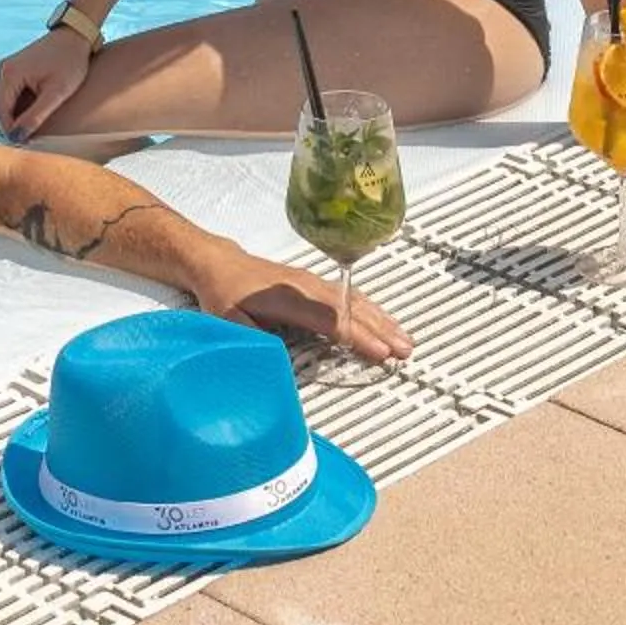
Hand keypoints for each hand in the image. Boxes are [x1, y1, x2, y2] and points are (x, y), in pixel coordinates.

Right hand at [0, 28, 90, 141]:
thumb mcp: (57, 92)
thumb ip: (37, 115)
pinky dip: (2, 110)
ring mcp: (4, 68)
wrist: (74, 37)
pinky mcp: (9, 70)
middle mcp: (2, 70)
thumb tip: (17, 138)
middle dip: (1, 128)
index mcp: (10, 74)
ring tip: (17, 134)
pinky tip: (16, 120)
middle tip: (18, 144)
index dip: (7, 132)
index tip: (22, 145)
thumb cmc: (69, 63)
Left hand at [187, 242, 410, 363]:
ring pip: (355, 300)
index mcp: (289, 297)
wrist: (220, 263)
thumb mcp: (230, 321)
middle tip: (405, 351)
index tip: (379, 353)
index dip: (357, 337)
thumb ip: (254, 340)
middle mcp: (307, 286)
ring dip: (382, 320)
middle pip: (351, 308)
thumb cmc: (225, 292)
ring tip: (405, 340)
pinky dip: (372, 310)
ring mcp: (314, 282)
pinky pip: (350, 296)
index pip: (330, 319)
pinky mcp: (316, 284)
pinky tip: (385, 322)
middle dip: (381, 330)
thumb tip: (278, 361)